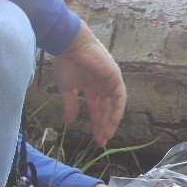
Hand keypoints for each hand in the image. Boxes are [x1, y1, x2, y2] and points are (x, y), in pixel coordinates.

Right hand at [53, 21, 125, 145]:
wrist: (69, 44)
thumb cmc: (66, 62)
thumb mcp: (66, 88)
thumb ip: (70, 104)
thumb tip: (67, 122)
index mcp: (92, 88)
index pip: (97, 110)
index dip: (96, 125)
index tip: (96, 140)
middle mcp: (103, 86)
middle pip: (106, 111)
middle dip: (104, 126)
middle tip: (101, 141)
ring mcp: (110, 82)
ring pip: (114, 106)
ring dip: (111, 121)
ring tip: (106, 135)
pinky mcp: (115, 77)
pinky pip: (120, 97)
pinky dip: (117, 109)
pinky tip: (112, 121)